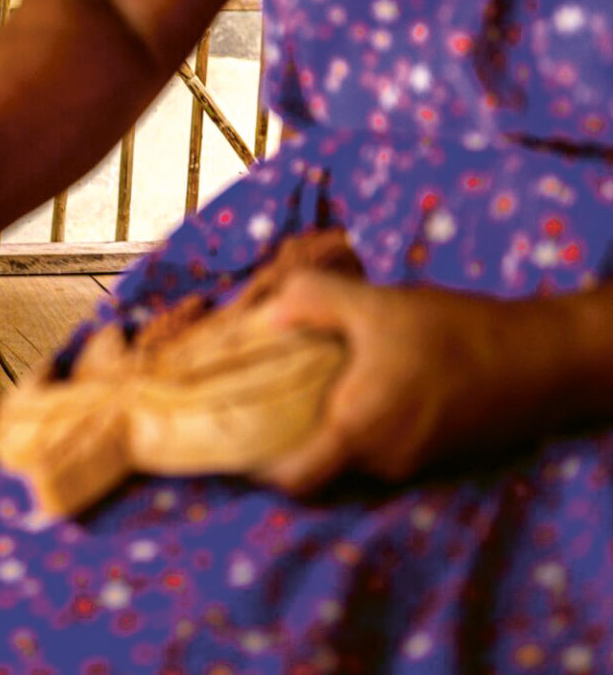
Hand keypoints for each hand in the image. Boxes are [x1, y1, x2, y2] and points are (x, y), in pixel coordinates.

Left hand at [255, 270, 565, 495]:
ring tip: (319, 379)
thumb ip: (313, 303)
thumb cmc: (452, 334)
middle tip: (273, 393)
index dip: (259, 463)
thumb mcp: (375, 305)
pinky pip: (380, 446)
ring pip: (349, 453)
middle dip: (292, 433)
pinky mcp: (433, 455)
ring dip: (331, 424)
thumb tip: (265, 312)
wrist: (539, 358)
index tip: (242, 429)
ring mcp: (410, 463)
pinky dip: (363, 422)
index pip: (292, 479)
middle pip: (316, 464)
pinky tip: (365, 381)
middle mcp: (380, 460)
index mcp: (356, 432)